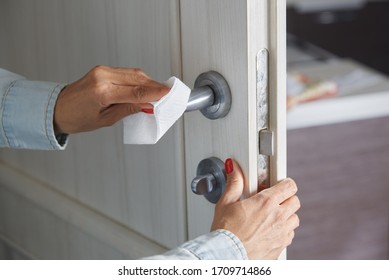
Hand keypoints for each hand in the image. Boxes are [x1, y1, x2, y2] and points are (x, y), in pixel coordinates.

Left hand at [54, 66, 168, 133]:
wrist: (58, 108)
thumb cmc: (77, 117)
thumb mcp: (106, 120)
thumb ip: (129, 109)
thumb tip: (148, 105)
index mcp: (102, 92)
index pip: (136, 91)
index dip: (155, 92)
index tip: (167, 93)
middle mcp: (102, 77)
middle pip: (137, 79)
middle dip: (154, 86)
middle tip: (167, 93)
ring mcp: (102, 70)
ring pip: (133, 73)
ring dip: (148, 82)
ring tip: (157, 92)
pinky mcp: (102, 69)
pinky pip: (126, 72)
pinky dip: (137, 79)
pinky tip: (144, 86)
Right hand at [211, 159, 299, 258]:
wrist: (227, 256)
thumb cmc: (225, 231)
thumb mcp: (226, 203)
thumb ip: (234, 183)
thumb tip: (234, 169)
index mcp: (266, 202)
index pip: (290, 186)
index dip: (285, 183)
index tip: (279, 184)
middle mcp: (278, 216)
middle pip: (295, 201)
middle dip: (286, 198)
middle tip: (273, 200)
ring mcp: (281, 233)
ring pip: (295, 219)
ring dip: (286, 215)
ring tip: (271, 216)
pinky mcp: (280, 246)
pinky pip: (290, 235)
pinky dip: (283, 231)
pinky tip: (270, 230)